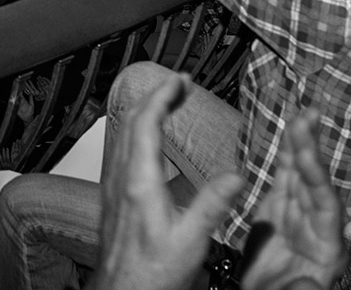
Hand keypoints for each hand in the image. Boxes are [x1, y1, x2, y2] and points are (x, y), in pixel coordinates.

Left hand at [91, 71, 245, 289]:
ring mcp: (114, 186)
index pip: (146, 121)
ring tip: (168, 103)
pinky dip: (139, 131)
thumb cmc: (151, 274)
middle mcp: (121, 178)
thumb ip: (212, 206)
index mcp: (139, 181)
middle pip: (132, 120)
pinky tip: (151, 140)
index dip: (163, 94)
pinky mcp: (114, 197)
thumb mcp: (190, 241)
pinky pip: (122, 149)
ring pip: (124, 133)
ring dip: (146, 112)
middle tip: (180, 85)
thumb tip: (237, 176)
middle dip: (156, 96)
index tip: (181, 80)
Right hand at [239, 111, 348, 289]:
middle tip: (308, 115)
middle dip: (310, 149)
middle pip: (314, 182)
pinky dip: (285, 158)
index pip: (325, 206)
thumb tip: (311, 286)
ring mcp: (296, 217)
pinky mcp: (277, 214)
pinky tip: (288, 135)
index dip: (317, 178)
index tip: (308, 154)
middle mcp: (315, 227)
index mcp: (327, 248)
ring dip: (300, 145)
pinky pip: (284, 180)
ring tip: (302, 114)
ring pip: (300, 175)